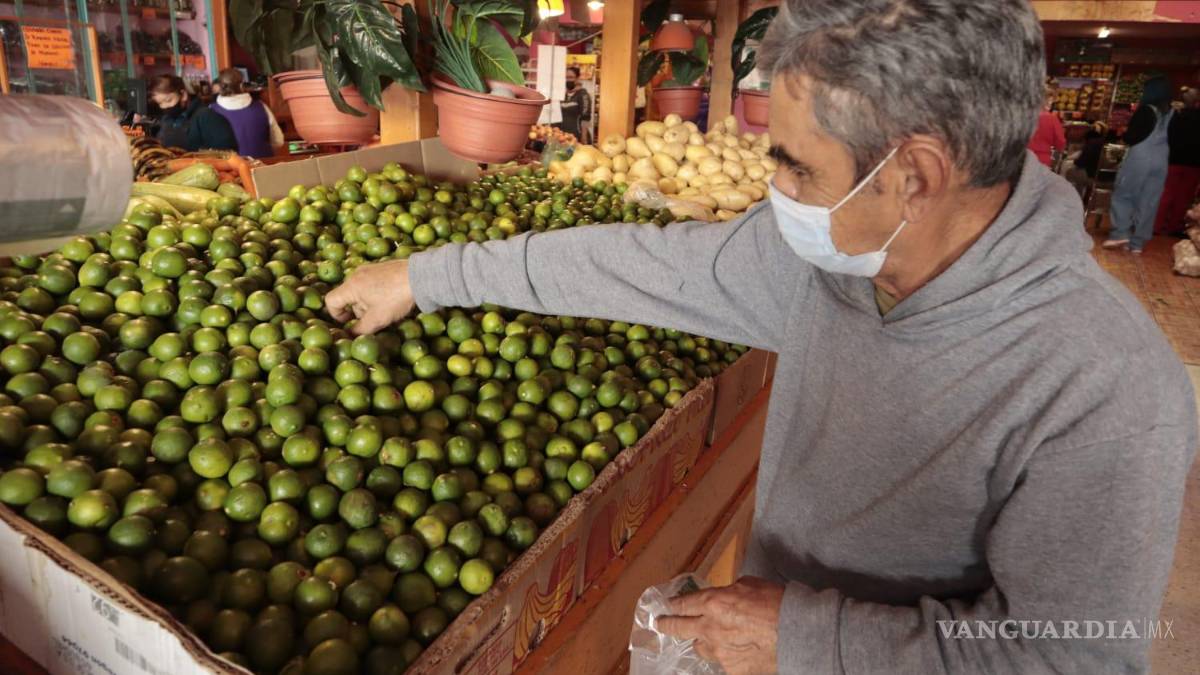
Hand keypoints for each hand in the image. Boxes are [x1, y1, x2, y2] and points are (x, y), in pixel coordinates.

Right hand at [325, 259, 414, 334]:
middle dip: (357, 312)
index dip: (336, 316)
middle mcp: (356, 274)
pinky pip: (371, 284)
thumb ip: (360, 330)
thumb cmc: (396, 298)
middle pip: (347, 297)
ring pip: (360, 292)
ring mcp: (370, 269)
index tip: (350, 324)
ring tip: (385, 311)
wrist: (421, 277)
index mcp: (351, 286)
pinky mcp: (382, 267)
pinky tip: (392, 301)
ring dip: (368, 305)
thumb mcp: (377, 319)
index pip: (331, 301)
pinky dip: (376, 295)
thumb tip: (351, 337)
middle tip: (372, 320)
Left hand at [657, 577, 783, 674]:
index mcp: (713, 602)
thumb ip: (730, 591)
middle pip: (678, 628)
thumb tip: (726, 596)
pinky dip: (729, 657)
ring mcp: (719, 652)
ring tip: (709, 640)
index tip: (668, 605)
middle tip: (661, 624)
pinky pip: (724, 663)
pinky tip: (740, 653)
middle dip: (667, 625)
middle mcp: (710, 628)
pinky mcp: (732, 669)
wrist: (796, 631)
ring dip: (702, 642)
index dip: (673, 604)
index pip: (683, 604)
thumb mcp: (749, 584)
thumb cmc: (776, 602)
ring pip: (700, 648)